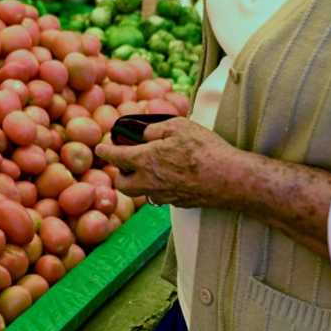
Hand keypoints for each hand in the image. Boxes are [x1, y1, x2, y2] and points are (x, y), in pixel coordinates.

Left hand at [94, 117, 238, 207]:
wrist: (230, 179)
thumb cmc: (204, 150)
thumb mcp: (177, 127)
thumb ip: (154, 129)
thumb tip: (141, 134)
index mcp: (144, 160)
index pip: (114, 157)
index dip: (104, 150)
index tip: (101, 147)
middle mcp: (148, 182)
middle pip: (122, 184)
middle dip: (119, 174)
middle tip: (125, 163)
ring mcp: (163, 196)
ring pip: (141, 193)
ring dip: (138, 183)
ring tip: (148, 170)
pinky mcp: (178, 203)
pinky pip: (160, 197)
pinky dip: (158, 188)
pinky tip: (170, 178)